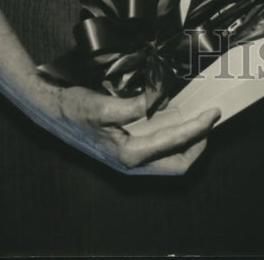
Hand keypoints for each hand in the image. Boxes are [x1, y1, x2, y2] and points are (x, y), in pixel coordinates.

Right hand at [44, 82, 219, 174]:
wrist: (49, 110)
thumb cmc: (74, 108)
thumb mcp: (103, 106)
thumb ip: (134, 106)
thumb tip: (161, 98)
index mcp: (128, 155)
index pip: (175, 145)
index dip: (198, 129)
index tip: (213, 113)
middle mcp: (131, 163)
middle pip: (177, 164)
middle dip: (198, 144)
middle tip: (210, 119)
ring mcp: (129, 159)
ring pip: (169, 160)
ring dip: (188, 142)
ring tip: (199, 118)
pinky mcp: (126, 150)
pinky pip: (158, 150)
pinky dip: (174, 137)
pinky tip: (178, 117)